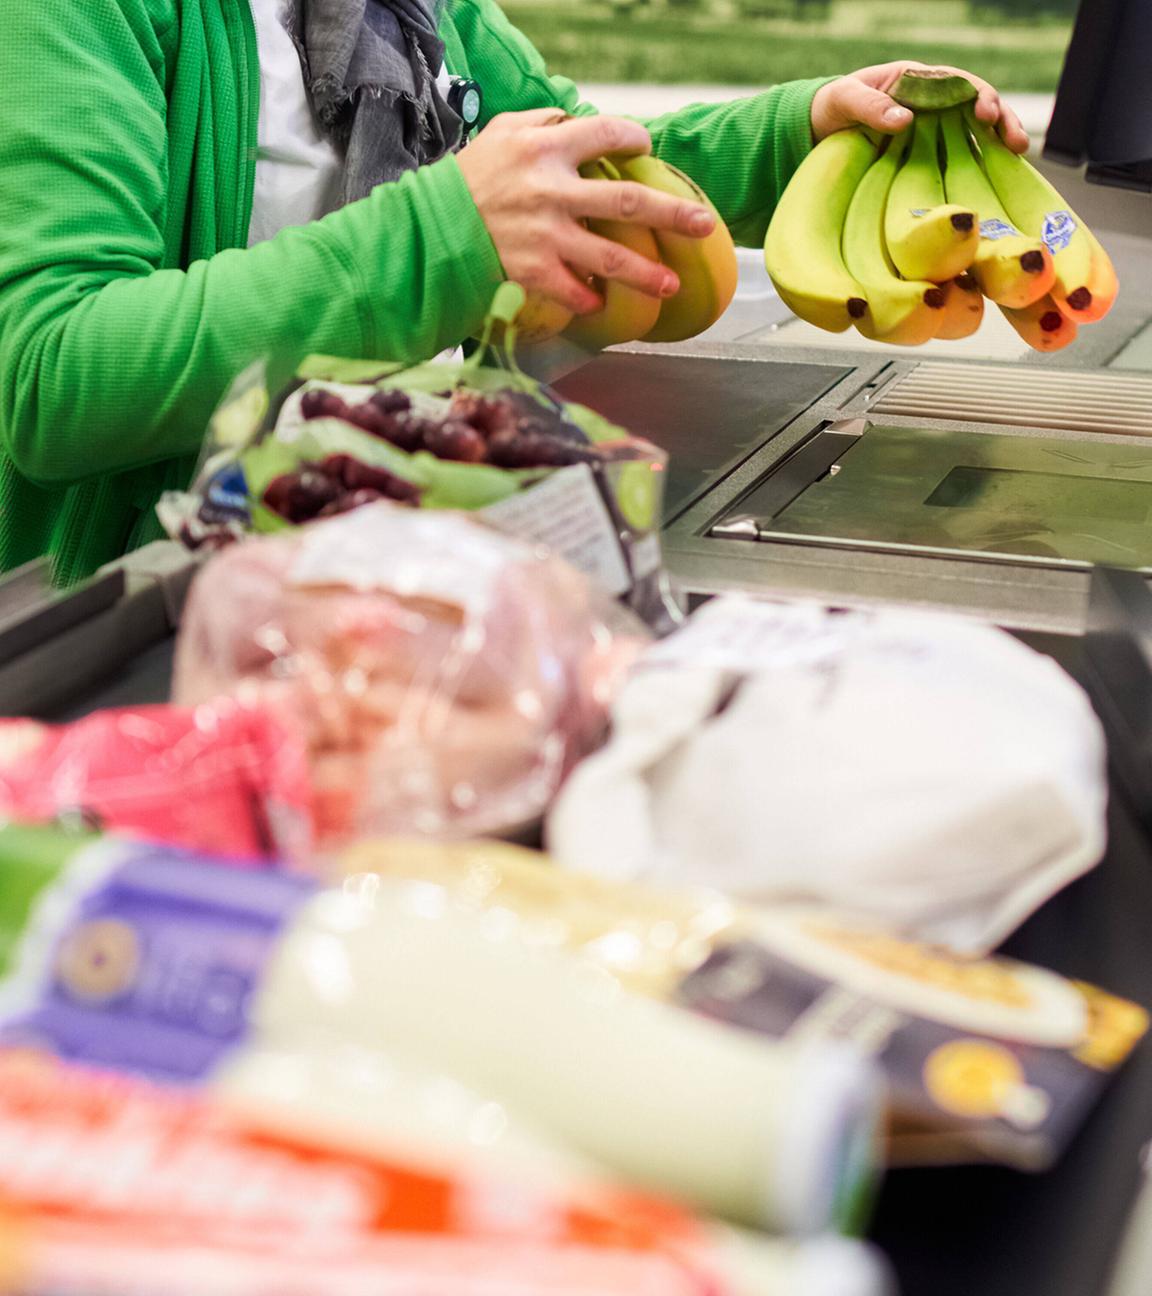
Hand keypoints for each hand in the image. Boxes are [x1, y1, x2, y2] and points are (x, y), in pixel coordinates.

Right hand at [457, 108, 716, 314]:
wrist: (429, 228)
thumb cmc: (467, 179)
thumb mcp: (501, 134)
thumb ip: (542, 122)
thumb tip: (578, 120)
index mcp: (546, 147)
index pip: (606, 134)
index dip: (634, 138)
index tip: (647, 148)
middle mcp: (552, 191)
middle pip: (628, 201)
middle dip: (672, 213)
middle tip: (703, 223)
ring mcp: (545, 236)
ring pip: (610, 257)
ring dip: (645, 273)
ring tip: (671, 285)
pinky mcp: (533, 272)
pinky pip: (574, 290)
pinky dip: (590, 299)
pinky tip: (601, 303)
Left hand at [811, 61, 1029, 153]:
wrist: (815, 131)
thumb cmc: (830, 107)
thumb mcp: (844, 100)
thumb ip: (870, 106)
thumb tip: (905, 118)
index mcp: (917, 80)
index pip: (960, 83)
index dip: (978, 96)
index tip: (985, 113)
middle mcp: (932, 104)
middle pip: (977, 107)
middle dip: (1002, 120)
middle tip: (1016, 142)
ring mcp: (931, 132)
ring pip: (974, 134)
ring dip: (998, 145)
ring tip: (1017, 158)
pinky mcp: (925, 158)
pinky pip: (956, 160)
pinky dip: (976, 169)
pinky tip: (993, 183)